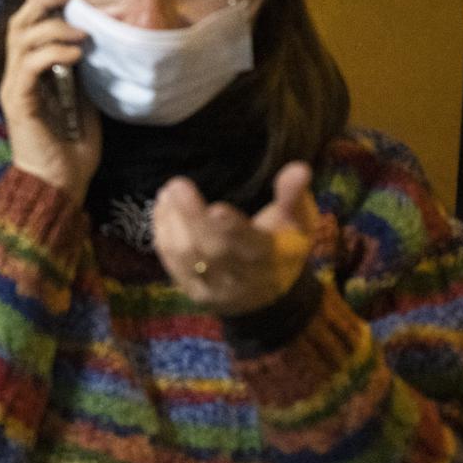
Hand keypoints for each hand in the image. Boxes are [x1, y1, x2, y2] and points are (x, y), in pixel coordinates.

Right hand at [0, 0, 100, 204]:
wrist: (60, 183)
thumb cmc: (72, 148)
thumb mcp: (83, 100)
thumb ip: (79, 73)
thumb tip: (89, 44)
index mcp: (31, 74)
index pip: (27, 27)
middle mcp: (17, 76)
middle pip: (19, 25)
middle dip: (42, 1)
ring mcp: (15, 88)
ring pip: (21, 39)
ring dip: (51, 27)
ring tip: (79, 32)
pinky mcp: (18, 101)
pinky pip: (29, 66)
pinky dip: (51, 53)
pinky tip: (73, 53)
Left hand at [153, 161, 316, 314]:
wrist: (267, 295)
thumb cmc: (283, 246)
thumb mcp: (298, 222)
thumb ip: (293, 196)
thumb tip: (299, 168)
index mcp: (270, 258)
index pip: (250, 245)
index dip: (232, 229)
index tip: (216, 208)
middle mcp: (240, 278)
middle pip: (211, 250)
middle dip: (192, 217)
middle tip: (177, 185)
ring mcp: (213, 288)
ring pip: (185, 256)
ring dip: (172, 221)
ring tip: (169, 192)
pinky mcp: (191, 289)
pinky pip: (170, 261)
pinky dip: (163, 232)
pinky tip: (164, 208)